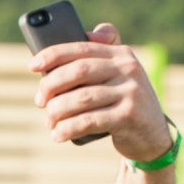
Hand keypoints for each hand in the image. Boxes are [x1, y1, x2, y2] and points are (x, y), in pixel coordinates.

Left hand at [29, 23, 172, 163]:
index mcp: (120, 54)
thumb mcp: (115, 77)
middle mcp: (128, 69)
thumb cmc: (120, 103)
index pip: (81, 48)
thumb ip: (96, 59)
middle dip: (51, 86)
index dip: (53, 55)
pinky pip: (88, 121)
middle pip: (78, 71)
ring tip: (49, 122)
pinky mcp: (129, 116)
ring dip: (56, 111)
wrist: (151, 135)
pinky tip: (58, 134)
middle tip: (40, 101)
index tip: (32, 66)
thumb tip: (61, 48)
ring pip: (80, 98)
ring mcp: (131, 92)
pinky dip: (67, 129)